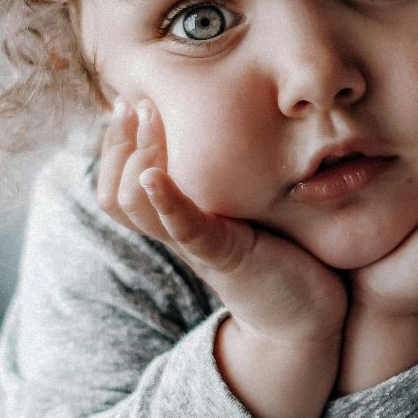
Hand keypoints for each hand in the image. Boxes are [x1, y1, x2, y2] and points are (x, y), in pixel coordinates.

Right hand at [96, 97, 347, 340]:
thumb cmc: (279, 257)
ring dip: (138, 155)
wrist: (304, 317)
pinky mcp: (225, 256)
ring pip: (136, 206)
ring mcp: (197, 246)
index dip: (113, 145)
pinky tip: (154, 176)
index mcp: (177, 222)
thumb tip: (224, 131)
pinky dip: (166, 202)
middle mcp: (177, 234)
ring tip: (149, 117)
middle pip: (116, 194)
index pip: (118, 185)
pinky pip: (185, 229)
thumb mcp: (243, 212)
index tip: (127, 101)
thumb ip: (226, 183)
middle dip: (118, 142)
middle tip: (134, 100)